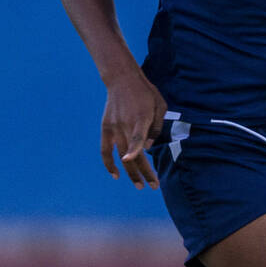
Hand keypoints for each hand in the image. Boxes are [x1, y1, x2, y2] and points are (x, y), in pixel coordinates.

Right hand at [101, 70, 166, 189]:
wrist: (122, 80)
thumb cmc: (146, 94)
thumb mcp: (160, 106)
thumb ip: (156, 128)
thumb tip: (148, 148)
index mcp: (140, 118)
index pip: (136, 136)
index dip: (134, 148)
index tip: (131, 159)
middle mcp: (125, 125)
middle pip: (132, 153)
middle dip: (144, 172)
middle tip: (154, 186)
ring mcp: (113, 127)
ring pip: (121, 155)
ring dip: (130, 172)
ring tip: (139, 186)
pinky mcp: (106, 128)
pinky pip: (105, 150)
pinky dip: (109, 163)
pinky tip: (116, 175)